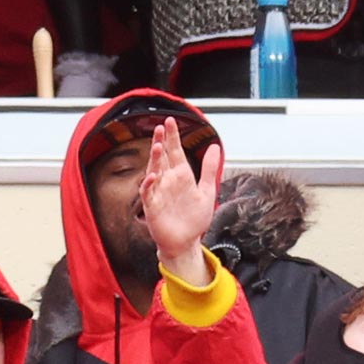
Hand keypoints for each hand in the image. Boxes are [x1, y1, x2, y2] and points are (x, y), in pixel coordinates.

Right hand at [138, 117, 222, 287]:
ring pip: (153, 170)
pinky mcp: (152, 206)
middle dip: (160, 141)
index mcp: (181, 175)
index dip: (172, 136)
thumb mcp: (207, 191)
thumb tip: (215, 146)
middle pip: (162, 157)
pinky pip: (148, 192)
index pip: (174, 151)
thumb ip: (209, 169)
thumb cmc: (194, 219)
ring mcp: (158, 192)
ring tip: (157, 145)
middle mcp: (168, 180)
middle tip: (160, 126)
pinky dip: (149, 183)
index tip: (170, 121)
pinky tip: (153, 175)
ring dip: (154, 158)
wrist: (186, 242)